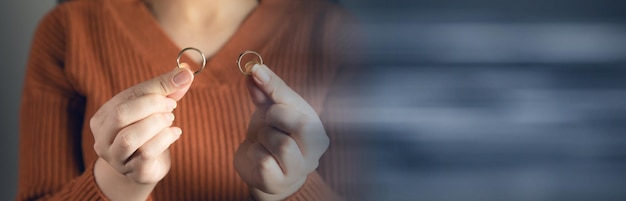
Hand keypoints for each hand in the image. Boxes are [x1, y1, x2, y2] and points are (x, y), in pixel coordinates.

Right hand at [90, 65, 193, 199]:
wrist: (144, 169)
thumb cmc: (147, 132)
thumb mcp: (154, 108)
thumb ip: (166, 89)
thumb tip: (186, 72)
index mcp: (103, 117)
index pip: (126, 96)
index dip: (154, 89)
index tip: (177, 84)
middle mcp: (103, 139)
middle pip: (120, 115)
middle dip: (151, 105)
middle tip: (171, 106)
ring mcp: (116, 158)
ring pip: (130, 138)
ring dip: (156, 124)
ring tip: (170, 120)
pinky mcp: (134, 172)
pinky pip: (146, 154)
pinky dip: (165, 138)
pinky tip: (175, 133)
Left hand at [234, 64, 329, 200]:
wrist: (263, 170)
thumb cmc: (273, 135)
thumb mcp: (271, 109)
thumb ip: (266, 91)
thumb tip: (254, 70)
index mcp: (318, 131)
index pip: (299, 103)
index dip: (275, 86)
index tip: (256, 71)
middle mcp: (315, 153)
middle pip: (301, 125)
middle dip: (276, 116)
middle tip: (269, 119)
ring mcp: (298, 170)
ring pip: (281, 143)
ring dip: (264, 137)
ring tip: (264, 140)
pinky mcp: (278, 182)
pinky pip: (264, 161)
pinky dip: (255, 153)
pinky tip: (259, 156)